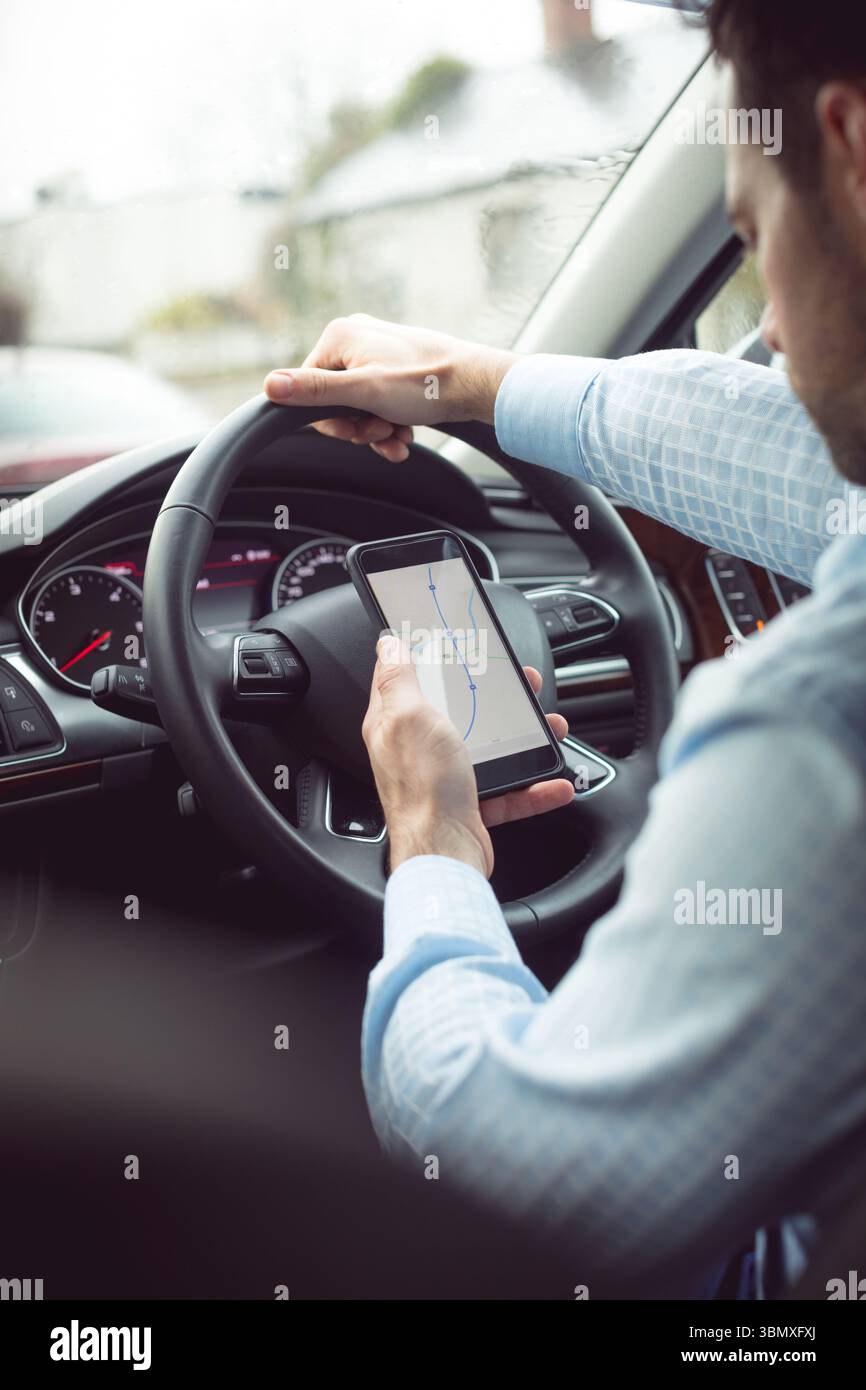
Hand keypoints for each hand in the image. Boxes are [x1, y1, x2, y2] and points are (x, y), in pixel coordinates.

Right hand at [263, 313, 517, 461]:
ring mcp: (377, 352)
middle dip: (359, 427)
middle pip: (335, 400)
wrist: (475, 384)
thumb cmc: (423, 384)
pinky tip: (406, 435)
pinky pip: (380, 403)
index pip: (309, 390)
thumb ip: (314, 391)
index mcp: (339, 337)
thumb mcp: (362, 392)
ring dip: (377, 430)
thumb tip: (269, 386)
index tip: (358, 432)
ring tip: (399, 437)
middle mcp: (356, 338)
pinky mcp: (396, 368)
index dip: (332, 422)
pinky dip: (390, 423)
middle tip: (383, 433)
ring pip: (360, 406)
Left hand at [362, 633, 573, 877]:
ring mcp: (446, 778)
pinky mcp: (472, 804)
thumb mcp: (409, 717)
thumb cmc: (423, 790)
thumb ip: (398, 679)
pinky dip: (534, 786)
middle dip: (494, 697)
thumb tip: (387, 642)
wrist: (444, 855)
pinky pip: (510, 790)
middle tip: (521, 685)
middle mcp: (418, 750)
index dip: (426, 654)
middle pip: (459, 710)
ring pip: (491, 748)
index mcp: (396, 724)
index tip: (450, 641)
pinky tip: (553, 782)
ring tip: (549, 728)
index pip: (404, 678)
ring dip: (525, 738)